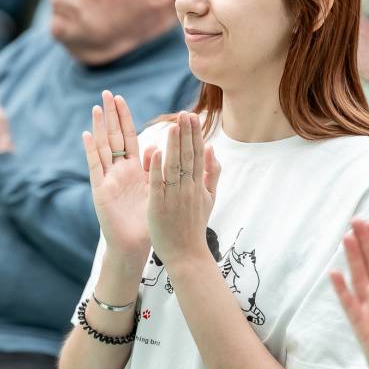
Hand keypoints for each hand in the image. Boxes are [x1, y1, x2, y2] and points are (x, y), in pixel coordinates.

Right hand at [82, 91, 151, 269]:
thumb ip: (153, 169)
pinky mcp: (100, 190)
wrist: (135, 245)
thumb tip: (155, 147)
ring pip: (103, 147)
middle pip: (114, 137)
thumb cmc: (146, 220)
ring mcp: (108, 178)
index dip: (124, 118)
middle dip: (111, 115)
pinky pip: (95, 166)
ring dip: (100, 127)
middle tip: (107, 93)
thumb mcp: (153, 190)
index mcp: (133, 169)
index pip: (128, 137)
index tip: (121, 98)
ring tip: (97, 107)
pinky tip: (87, 134)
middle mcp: (118, 170)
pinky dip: (91, 150)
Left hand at [147, 112, 218, 268]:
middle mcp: (188, 188)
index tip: (192, 116)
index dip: (194, 134)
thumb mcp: (209, 198)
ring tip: (173, 125)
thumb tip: (212, 149)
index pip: (197, 154)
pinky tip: (156, 152)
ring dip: (174, 145)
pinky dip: (157, 168)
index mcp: (198, 184)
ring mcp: (174, 196)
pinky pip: (158, 184)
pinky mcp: (159, 205)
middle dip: (186, 133)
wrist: (187, 255)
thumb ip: (211, 173)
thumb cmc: (194, 226)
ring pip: (174, 166)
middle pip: (188, 156)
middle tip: (185, 112)